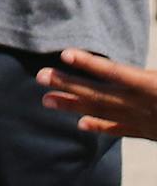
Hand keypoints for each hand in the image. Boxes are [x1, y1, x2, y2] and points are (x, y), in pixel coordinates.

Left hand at [38, 49, 156, 139]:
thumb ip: (147, 71)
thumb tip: (138, 53)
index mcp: (151, 86)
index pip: (115, 72)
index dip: (89, 64)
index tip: (65, 54)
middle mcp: (142, 105)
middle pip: (99, 94)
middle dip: (69, 85)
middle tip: (41, 76)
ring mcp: (143, 121)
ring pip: (104, 113)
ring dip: (74, 106)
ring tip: (47, 100)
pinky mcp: (148, 132)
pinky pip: (120, 130)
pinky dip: (100, 126)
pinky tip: (80, 124)